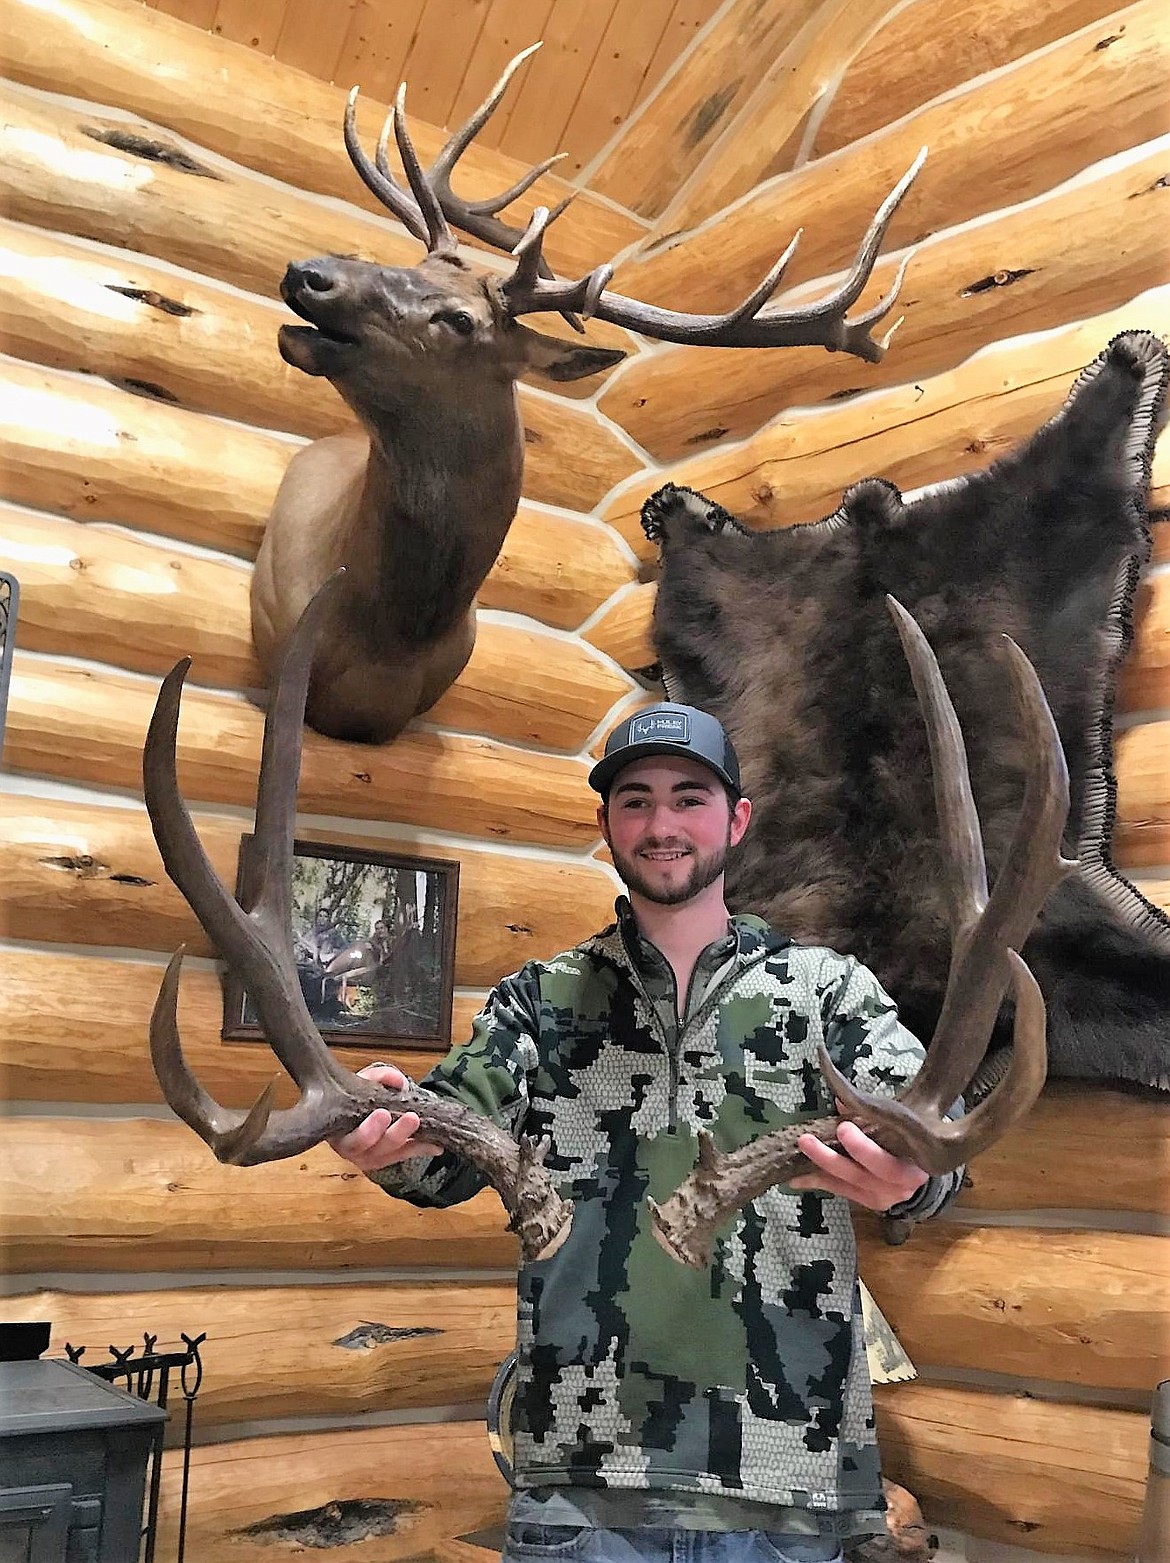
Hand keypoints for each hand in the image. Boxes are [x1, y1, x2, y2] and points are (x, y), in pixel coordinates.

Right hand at [328, 1065, 441, 1171]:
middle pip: (373, 1148)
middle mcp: (352, 1149)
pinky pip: (405, 1155)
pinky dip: (421, 1149)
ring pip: (391, 1154)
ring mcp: (369, 1157)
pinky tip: (436, 1145)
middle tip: (412, 1118)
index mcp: (339, 1131)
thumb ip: (378, 1077)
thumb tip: (398, 1080)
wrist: (354, 1110)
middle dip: (395, 1134)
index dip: (368, 1130)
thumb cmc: (354, 1097)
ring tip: (426, 1128)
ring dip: (410, 1140)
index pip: (351, 1136)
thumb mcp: (362, 1081)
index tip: (384, 1113)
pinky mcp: (386, 1159)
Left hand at [790, 1118, 927, 1211]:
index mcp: (913, 1167)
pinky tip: (796, 1178)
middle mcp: (899, 1188)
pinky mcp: (866, 1202)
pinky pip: (840, 1191)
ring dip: (819, 1168)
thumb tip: (842, 1101)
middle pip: (862, 1175)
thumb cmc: (910, 1145)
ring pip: (848, 1184)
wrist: (920, 1174)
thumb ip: (875, 1118)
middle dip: (832, 1158)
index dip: (864, 1149)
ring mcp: (882, 1198)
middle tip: (808, 1140)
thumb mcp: (901, 1129)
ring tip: (799, 1153)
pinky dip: (817, 1181)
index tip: (843, 1127)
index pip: (888, 1162)